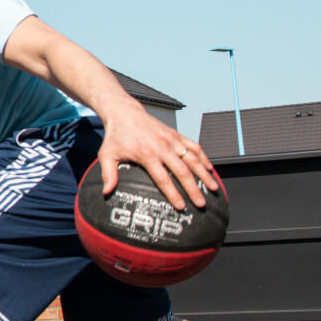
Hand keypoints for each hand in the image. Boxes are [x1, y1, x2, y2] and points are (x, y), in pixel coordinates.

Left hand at [96, 109, 219, 209]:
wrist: (125, 112)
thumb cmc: (116, 136)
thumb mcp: (107, 155)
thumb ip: (108, 173)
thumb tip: (106, 192)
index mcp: (146, 154)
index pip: (163, 179)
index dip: (173, 194)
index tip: (181, 207)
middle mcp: (162, 147)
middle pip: (183, 172)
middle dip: (193, 189)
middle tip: (201, 204)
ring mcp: (172, 140)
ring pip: (193, 158)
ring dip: (205, 174)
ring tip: (213, 188)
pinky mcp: (176, 134)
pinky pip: (194, 146)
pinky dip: (204, 158)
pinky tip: (210, 169)